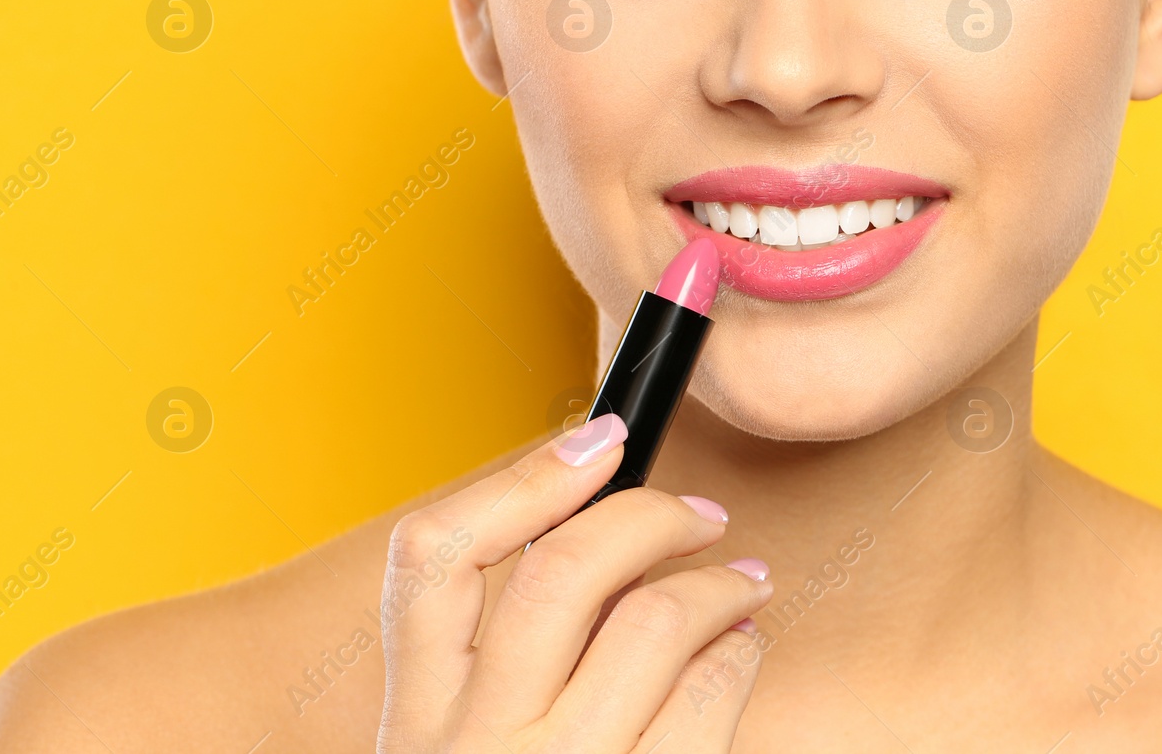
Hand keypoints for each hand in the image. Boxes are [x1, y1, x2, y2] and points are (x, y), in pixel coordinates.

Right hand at [377, 414, 771, 751]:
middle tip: (700, 514)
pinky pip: (712, 697)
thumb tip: (603, 535)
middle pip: (564, 573)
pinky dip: (740, 653)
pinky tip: (742, 651)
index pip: (431, 560)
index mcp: (419, 722)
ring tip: (741, 584)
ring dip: (717, 583)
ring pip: (654, 623)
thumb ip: (500, 668)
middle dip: (648, 516)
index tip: (598, 439)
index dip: (523, 481)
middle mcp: (476, 748)